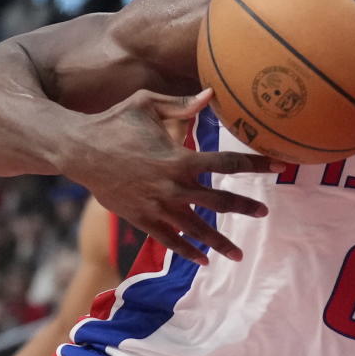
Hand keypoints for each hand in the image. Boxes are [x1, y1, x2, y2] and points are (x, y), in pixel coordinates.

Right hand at [57, 87, 283, 265]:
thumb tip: (212, 95)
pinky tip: (203, 260)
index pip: (226, 164)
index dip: (255, 165)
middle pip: (217, 202)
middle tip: (264, 212)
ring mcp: (156, 207)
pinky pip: (168, 240)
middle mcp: (171, 186)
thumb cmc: (114, 121)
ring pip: (195, 229)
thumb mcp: (147, 103)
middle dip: (244, 207)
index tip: (277, 167)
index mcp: (178, 157)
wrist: (77, 150)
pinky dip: (187, 251)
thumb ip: (182, 104)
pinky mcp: (140, 219)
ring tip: (239, 254)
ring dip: (218, 242)